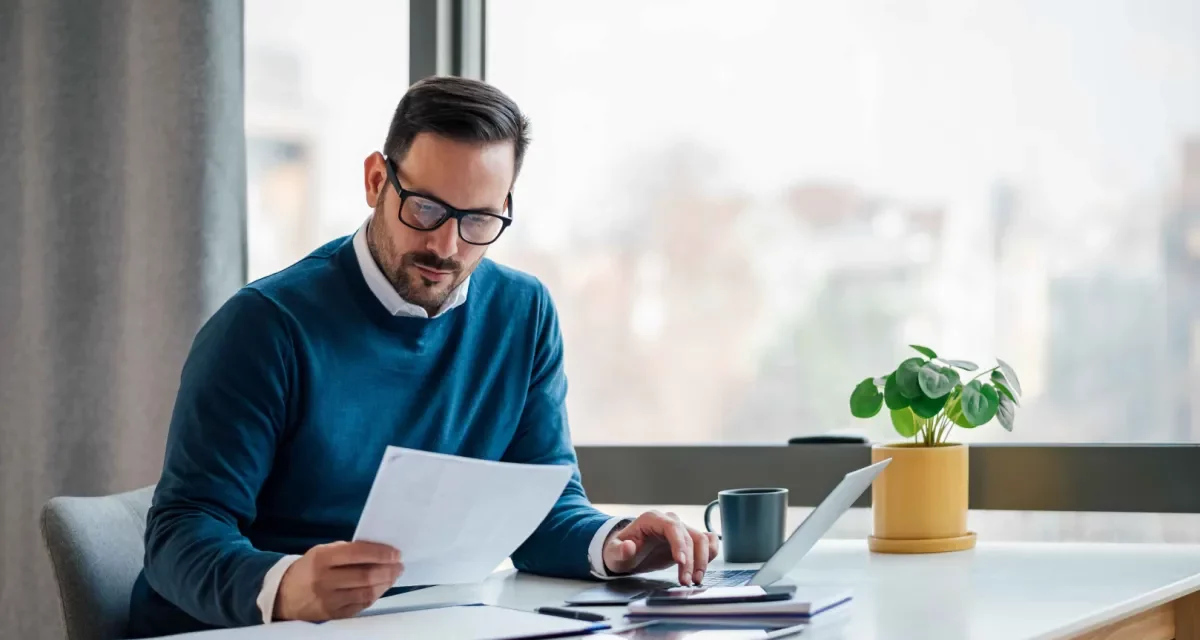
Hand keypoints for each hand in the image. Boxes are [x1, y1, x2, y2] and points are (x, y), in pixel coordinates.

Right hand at [275, 541, 402, 620]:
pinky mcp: (333, 615)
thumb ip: (347, 550)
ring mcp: (329, 600)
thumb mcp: (322, 552)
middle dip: (388, 569)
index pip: (357, 554)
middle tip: (400, 565)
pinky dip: (375, 596)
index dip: (380, 553)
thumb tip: (379, 550)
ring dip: (385, 583)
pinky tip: (381, 587)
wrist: (285, 595)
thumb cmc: (310, 568)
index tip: (396, 553)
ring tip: (394, 575)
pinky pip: (361, 605)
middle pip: (365, 575)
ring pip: (366, 593)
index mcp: (321, 558)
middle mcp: (325, 580)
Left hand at [601, 511, 719, 585]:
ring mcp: (681, 530)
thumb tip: (628, 547)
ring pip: (702, 540)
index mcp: (652, 519)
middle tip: (687, 581)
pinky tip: (706, 566)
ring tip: (695, 580)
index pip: (672, 527)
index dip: (679, 543)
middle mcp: (669, 521)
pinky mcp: (687, 541)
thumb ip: (619, 550)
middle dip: (692, 560)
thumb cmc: (619, 551)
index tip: (681, 562)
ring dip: (703, 560)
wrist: (626, 553)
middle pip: (689, 536)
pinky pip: (706, 541)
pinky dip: (711, 552)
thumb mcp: (613, 553)